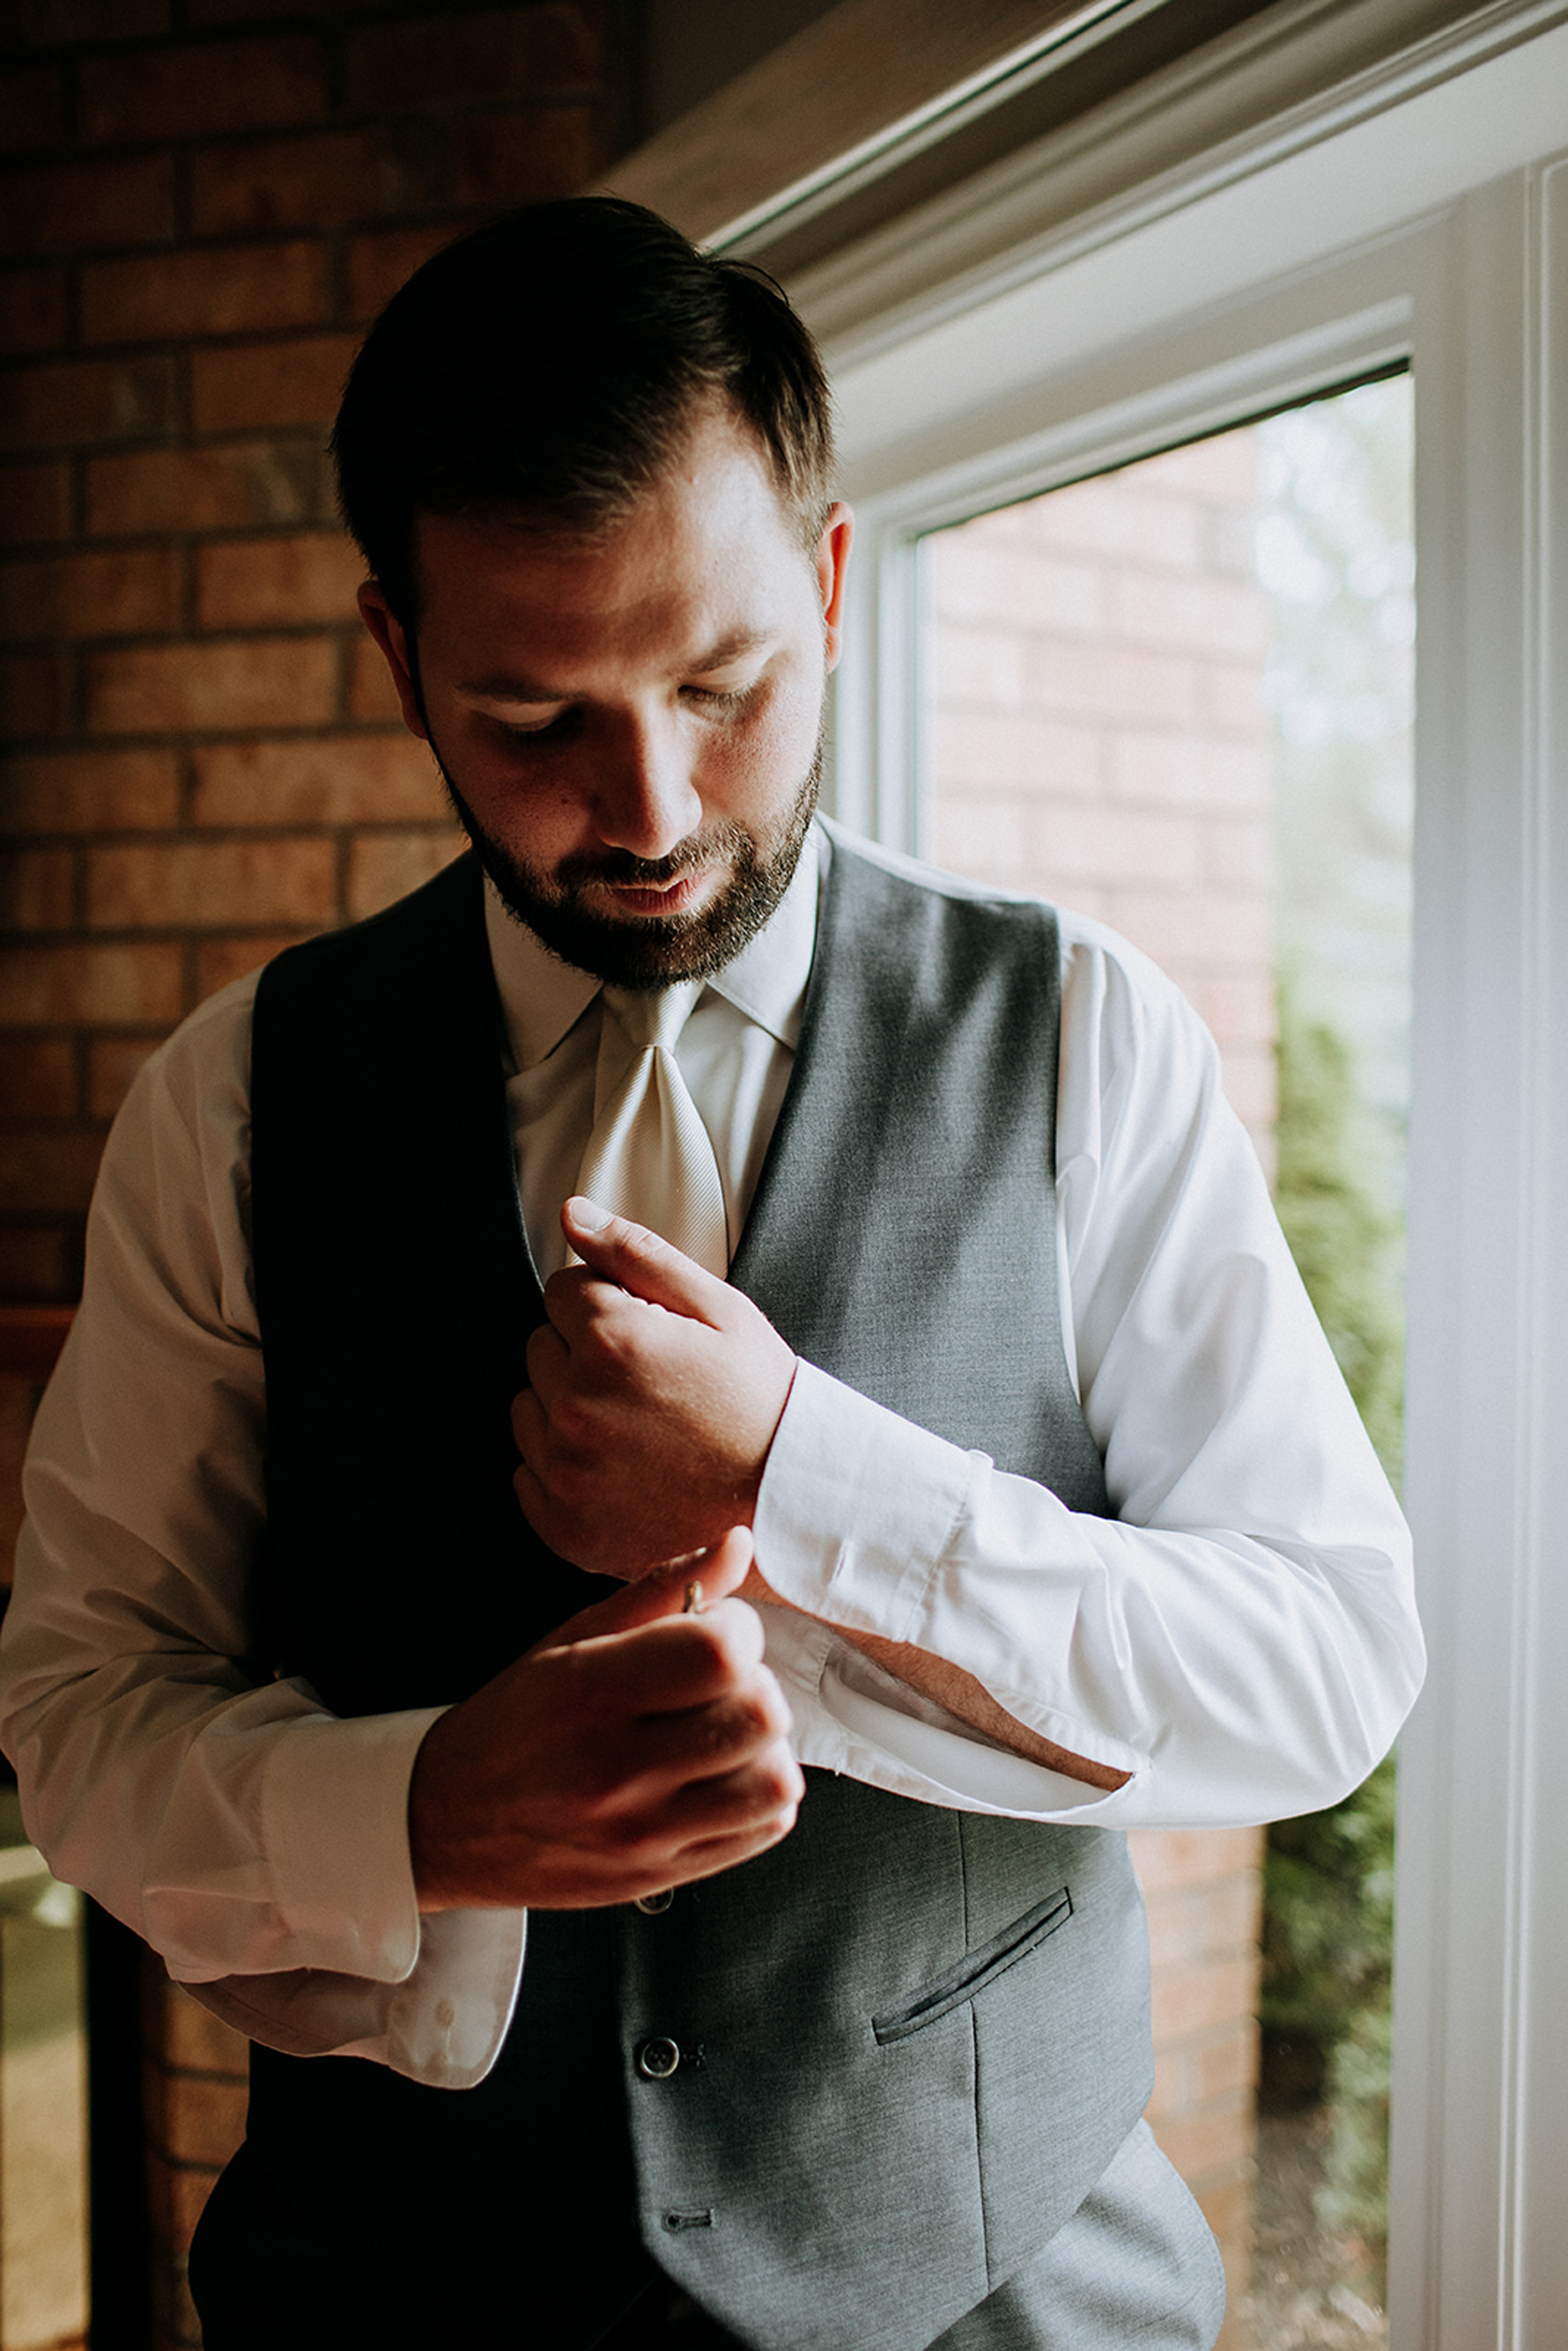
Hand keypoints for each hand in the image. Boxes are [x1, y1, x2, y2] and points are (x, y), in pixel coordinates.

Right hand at [408, 1529, 802, 1911]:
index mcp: (591, 1691)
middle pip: (760, 1714)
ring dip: (762, 1747)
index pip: (721, 1652)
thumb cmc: (516, 1721)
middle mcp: (617, 1768)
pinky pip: (764, 1830)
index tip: (715, 1629)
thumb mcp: (572, 1640)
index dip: (738, 1628)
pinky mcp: (662, 1876)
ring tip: (721, 1734)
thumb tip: (738, 1542)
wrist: (448, 1820)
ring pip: (774, 1781)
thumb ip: (661, 1588)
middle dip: (753, 1683)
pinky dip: (758, 1797)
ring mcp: (642, 1833)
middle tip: (717, 1684)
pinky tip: (719, 1776)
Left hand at [511, 1197, 797, 1578]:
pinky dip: (561, 1468)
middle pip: (541, 1347)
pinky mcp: (565, 1525)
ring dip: (567, 1407)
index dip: (608, 1305)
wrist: (789, 1495)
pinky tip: (617, 1467)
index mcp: (611, 1341)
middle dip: (584, 1353)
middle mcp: (576, 1405)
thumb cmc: (760, 1397)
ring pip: (528, 1408)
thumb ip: (636, 1253)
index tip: (650, 1335)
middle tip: (649, 1382)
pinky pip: (527, 1475)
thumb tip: (572, 1214)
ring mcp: (566, 1471)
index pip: (562, 1291)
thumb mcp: (718, 1308)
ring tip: (635, 1425)